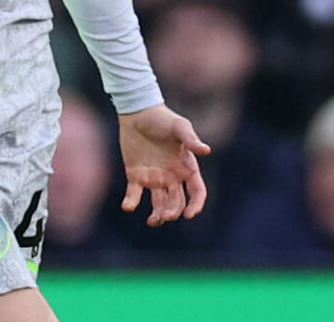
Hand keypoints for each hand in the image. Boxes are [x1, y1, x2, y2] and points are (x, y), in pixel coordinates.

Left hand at [118, 104, 210, 225]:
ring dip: (157, 216)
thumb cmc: (162, 118)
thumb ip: (191, 139)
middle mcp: (172, 177)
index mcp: (186, 167)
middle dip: (173, 213)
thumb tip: (206, 150)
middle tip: (166, 216)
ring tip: (153, 220)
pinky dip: (131, 203)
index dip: (195, 205)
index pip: (196, 192)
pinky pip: (134, 195)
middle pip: (177, 203)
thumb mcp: (179, 127)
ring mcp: (154, 178)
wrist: (137, 112)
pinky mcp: (135, 176)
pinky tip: (128, 207)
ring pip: (159, 204)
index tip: (189, 215)